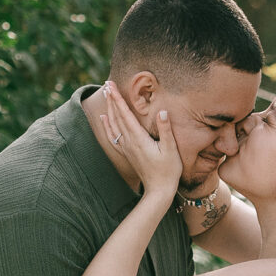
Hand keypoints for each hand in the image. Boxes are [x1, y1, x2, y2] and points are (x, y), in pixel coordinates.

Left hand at [101, 81, 181, 196]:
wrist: (159, 190)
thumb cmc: (168, 171)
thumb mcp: (171, 150)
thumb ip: (165, 130)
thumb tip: (162, 112)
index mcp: (139, 139)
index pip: (125, 115)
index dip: (118, 99)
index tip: (111, 86)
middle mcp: (129, 142)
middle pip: (117, 117)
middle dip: (111, 99)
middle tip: (106, 84)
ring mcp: (127, 148)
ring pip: (113, 125)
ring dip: (109, 109)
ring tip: (105, 95)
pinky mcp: (128, 153)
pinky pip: (113, 136)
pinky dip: (107, 126)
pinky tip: (103, 118)